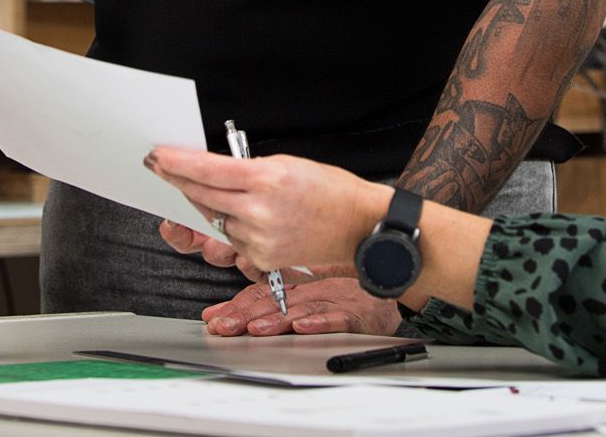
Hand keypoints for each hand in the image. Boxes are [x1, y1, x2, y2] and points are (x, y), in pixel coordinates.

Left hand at [145, 146, 386, 273]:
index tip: (158, 156)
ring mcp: (259, 238)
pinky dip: (234, 227)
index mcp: (267, 179)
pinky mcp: (261, 258)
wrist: (356, 226)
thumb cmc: (327, 190)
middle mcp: (259, 210)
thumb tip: (211, 171)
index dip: (177, 162)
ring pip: (214, 218)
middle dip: (177, 180)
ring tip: (232, 195)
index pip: (208, 170)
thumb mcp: (287, 164)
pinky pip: (232, 239)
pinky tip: (253, 218)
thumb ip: (247, 169)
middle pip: (201, 195)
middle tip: (163, 168)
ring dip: (210, 205)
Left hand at [199, 273, 402, 337]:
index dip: (236, 306)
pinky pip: (336, 317)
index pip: (261, 295)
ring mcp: (333, 300)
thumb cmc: (350, 285)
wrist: (392, 275)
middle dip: (245, 316)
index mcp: (299, 286)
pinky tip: (304, 326)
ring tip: (256, 328)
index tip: (213, 318)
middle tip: (223, 326)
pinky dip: (319, 322)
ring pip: (301, 309)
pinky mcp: (355, 311)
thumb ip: (275, 291)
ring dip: (276, 320)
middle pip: (274, 303)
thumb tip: (231, 292)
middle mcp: (312, 291)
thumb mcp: (310, 286)